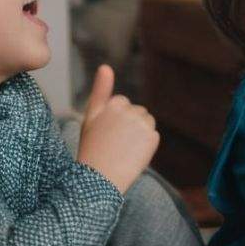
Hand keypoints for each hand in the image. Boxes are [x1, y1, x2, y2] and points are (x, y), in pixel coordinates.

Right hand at [76, 65, 159, 192]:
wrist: (97, 179)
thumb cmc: (92, 148)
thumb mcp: (91, 117)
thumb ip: (100, 91)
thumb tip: (106, 66)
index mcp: (114, 103)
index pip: (123, 104)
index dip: (114, 121)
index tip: (105, 134)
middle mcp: (130, 110)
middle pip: (138, 112)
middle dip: (129, 126)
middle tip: (113, 144)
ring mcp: (142, 124)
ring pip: (147, 122)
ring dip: (139, 134)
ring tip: (122, 149)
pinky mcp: (153, 138)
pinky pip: (153, 136)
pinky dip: (146, 146)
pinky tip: (132, 155)